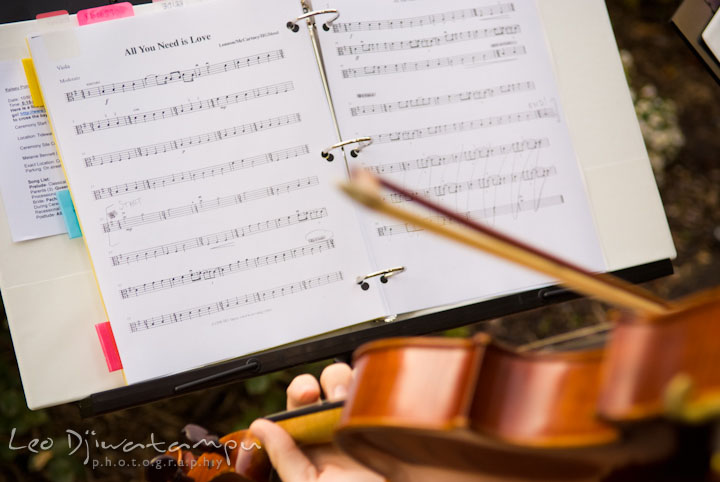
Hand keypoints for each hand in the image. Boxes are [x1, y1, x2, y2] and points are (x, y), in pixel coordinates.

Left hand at [249, 363, 384, 481]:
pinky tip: (369, 400)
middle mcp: (336, 428)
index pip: (299, 404)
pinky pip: (377, 391)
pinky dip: (371, 385)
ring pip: (350, 382)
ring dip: (346, 382)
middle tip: (327, 396)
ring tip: (349, 402)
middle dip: (324, 381)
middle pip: (324, 386)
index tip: (307, 395)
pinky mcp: (384, 417)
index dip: (301, 391)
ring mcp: (362, 420)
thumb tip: (259, 426)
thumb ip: (286, 457)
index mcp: (312, 443)